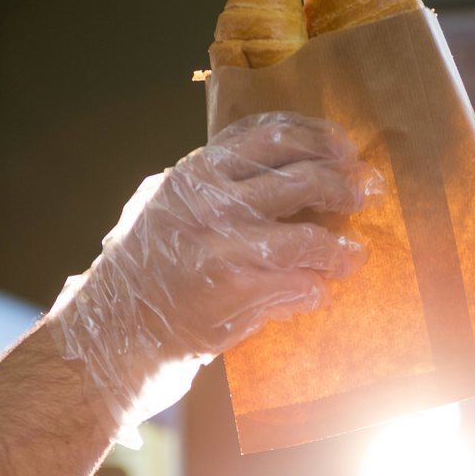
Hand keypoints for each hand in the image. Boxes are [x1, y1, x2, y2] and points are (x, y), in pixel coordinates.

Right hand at [46, 112, 380, 442]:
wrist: (109, 339)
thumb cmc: (141, 281)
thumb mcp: (161, 213)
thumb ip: (209, 191)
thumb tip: (279, 175)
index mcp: (193, 174)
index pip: (269, 135)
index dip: (317, 136)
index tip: (344, 148)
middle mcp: (207, 201)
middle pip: (300, 177)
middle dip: (344, 185)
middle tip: (365, 196)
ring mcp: (221, 244)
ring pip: (308, 236)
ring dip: (339, 248)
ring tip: (352, 256)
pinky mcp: (234, 290)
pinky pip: (299, 284)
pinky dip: (315, 289)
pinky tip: (318, 294)